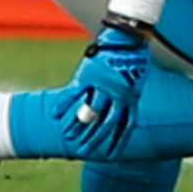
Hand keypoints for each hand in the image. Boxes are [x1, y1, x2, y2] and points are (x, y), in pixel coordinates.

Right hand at [63, 22, 150, 157]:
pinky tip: (55, 114)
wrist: (128, 35)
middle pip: (106, 123)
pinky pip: (74, 93)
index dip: (117, 142)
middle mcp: (117, 95)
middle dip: (95, 140)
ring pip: (89, 111)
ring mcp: (102, 85)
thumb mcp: (138, 78)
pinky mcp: (89, 75)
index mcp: (131, 97)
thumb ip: (130, 94)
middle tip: (85, 152)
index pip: (125, 126)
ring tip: (68, 137)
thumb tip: (127, 107)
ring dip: (78, 126)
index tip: (111, 156)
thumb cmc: (134, 55)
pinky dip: (63, 103)